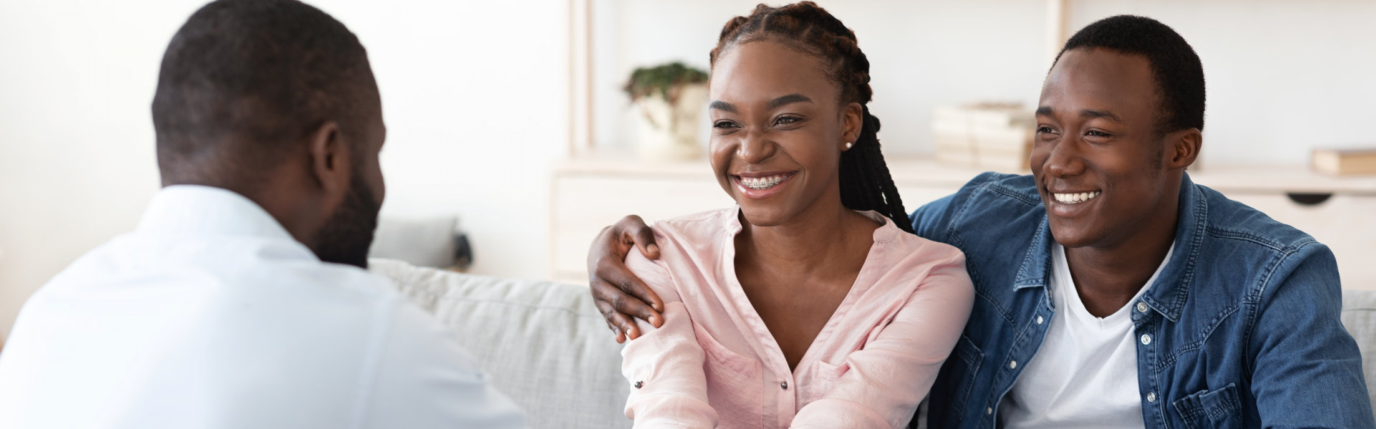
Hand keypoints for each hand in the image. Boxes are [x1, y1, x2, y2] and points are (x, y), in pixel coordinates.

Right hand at [588, 215, 664, 342]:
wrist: (599, 246)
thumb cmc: (621, 235)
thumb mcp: (630, 224)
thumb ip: (642, 233)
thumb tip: (654, 253)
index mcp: (603, 263)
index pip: (626, 281)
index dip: (643, 294)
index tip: (661, 305)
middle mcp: (596, 281)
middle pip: (619, 300)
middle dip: (639, 313)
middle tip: (659, 323)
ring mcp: (596, 295)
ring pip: (611, 313)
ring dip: (625, 325)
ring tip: (638, 338)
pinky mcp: (599, 303)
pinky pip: (606, 318)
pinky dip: (614, 329)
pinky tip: (622, 340)